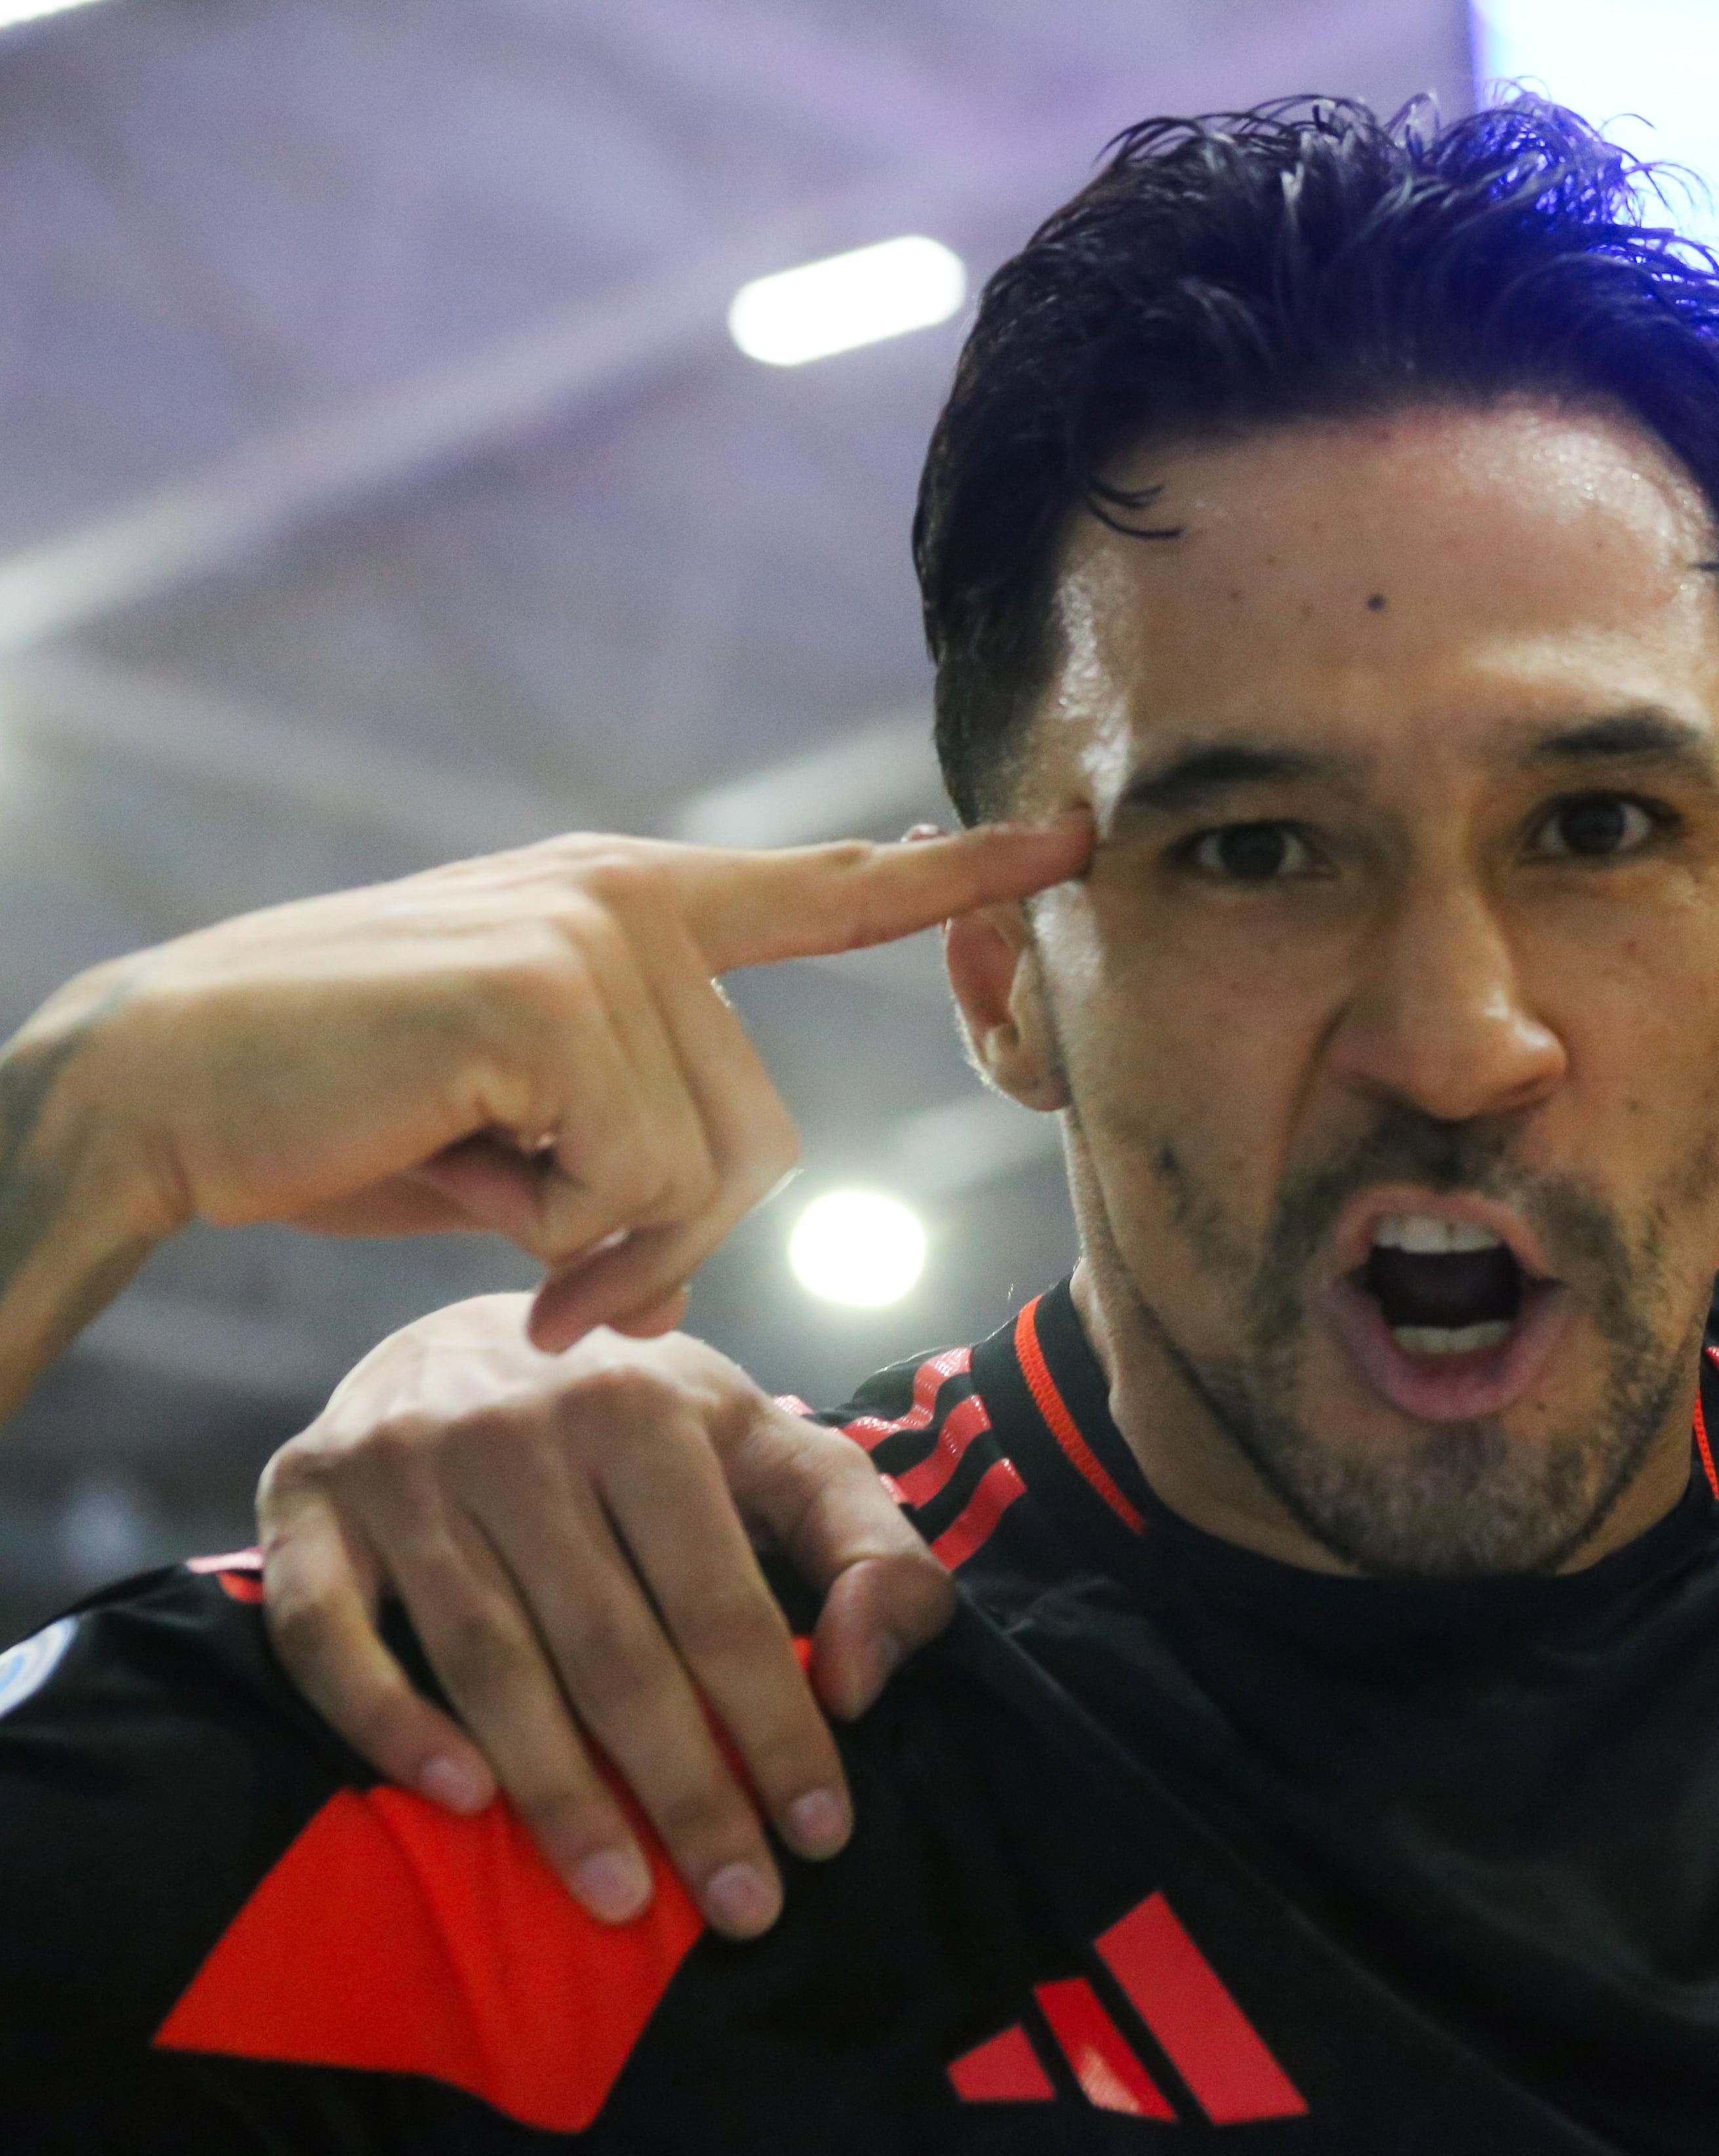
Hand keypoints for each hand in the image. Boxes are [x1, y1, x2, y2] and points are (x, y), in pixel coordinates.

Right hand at [58, 820, 1085, 1348]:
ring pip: (707, 1172)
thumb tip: (693, 1269)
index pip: (826, 888)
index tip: (1074, 837)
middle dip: (666, 1239)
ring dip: (607, 1245)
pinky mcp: (551, 993)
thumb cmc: (344, 1121)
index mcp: (634, 904)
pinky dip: (562, 1235)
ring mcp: (594, 934)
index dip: (955, 873)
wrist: (160, 1099)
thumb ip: (635, 1150)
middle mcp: (630, 899)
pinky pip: (637, 1180)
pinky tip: (467, 1182)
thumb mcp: (527, 1135)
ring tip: (496, 1207)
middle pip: (765, 1137)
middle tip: (553, 1260)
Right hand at [257, 1295, 950, 1936]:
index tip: (819, 1835)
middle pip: (613, 1650)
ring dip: (557, 1795)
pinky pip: (329, 1636)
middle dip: (687, 1793)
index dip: (777, 1726)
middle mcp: (516, 1432)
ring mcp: (399, 1467)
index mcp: (643, 1411)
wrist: (464, 1329)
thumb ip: (861, 1542)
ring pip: (487, 1660)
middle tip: (742, 1909)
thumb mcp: (773, 1444)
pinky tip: (462, 1801)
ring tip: (623, 1898)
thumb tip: (858, 1676)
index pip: (722, 1605)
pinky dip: (389, 1722)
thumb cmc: (641, 1415)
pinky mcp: (302, 1501)